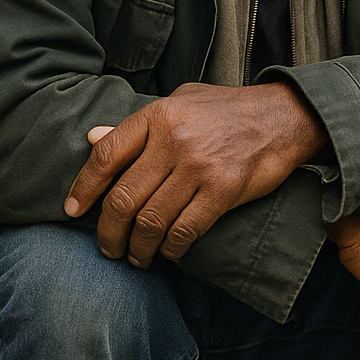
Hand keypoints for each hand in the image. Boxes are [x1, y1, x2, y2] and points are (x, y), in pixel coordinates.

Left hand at [64, 81, 328, 266]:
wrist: (286, 115)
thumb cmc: (229, 109)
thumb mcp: (181, 102)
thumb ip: (138, 123)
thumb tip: (93, 138)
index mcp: (158, 115)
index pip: (105, 157)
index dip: (83, 189)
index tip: (74, 212)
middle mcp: (174, 140)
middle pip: (123, 198)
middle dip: (108, 232)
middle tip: (109, 247)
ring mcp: (200, 166)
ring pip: (150, 221)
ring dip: (138, 248)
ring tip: (137, 257)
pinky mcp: (224, 189)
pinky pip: (184, 230)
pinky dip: (170, 249)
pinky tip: (168, 253)